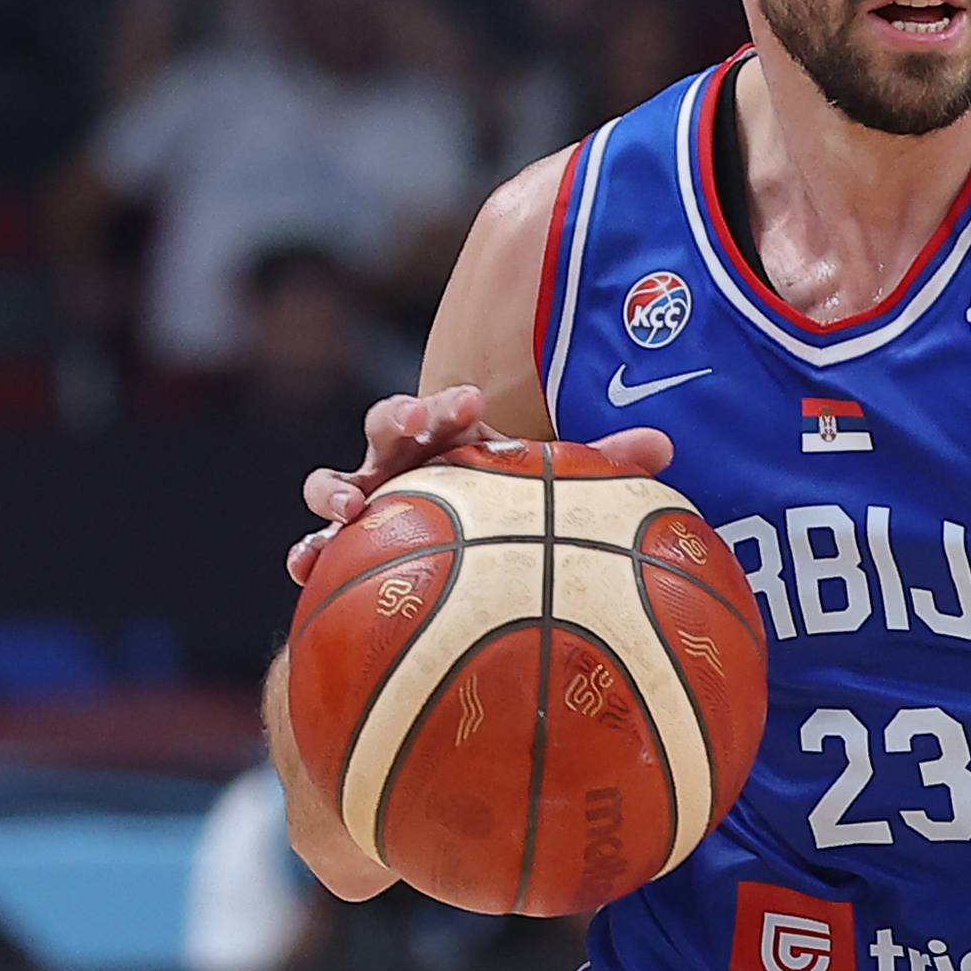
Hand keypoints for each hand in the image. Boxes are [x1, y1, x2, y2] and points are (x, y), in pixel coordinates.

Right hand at [285, 387, 673, 582]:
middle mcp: (400, 463)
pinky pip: (315, 545)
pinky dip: (306, 551)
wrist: (460, 563)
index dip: (448, 403)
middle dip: (396, 420)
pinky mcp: (341, 546)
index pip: (443, 409)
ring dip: (332, 485)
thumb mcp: (551, 491)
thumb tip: (665, 447)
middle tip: (415, 426)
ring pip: (331, 480)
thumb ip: (601, 467)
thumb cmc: (510, 516)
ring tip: (348, 505)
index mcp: (447, 441)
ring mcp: (365, 503)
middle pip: (384, 426)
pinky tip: (304, 569)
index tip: (470, 402)